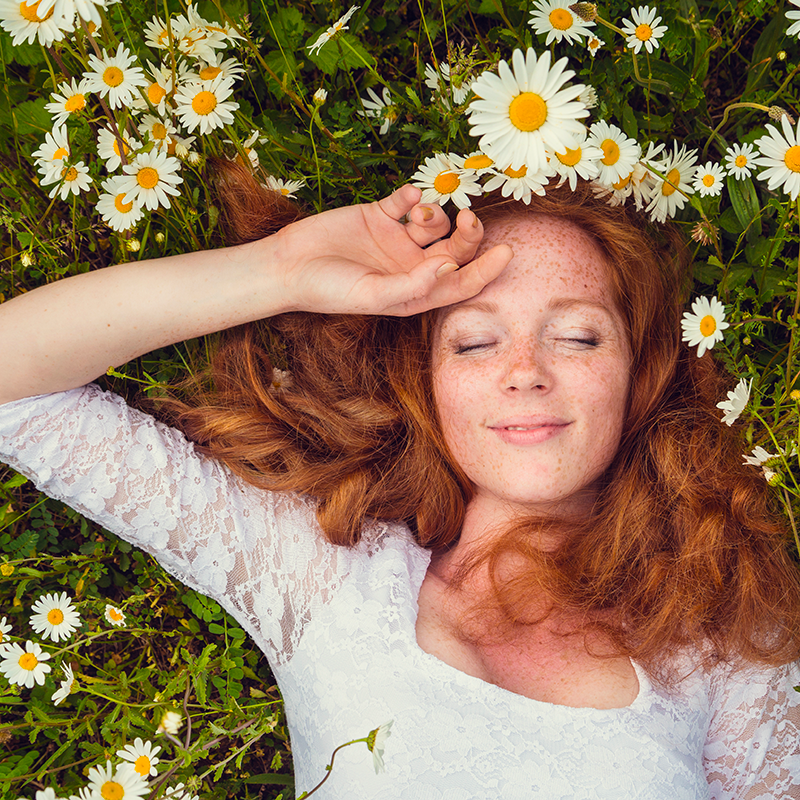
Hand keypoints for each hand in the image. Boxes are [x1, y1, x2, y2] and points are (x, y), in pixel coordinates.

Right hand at [272, 184, 512, 315]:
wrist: (289, 266)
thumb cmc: (330, 290)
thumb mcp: (373, 295)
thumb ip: (414, 284)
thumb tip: (451, 268)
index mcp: (416, 292)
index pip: (461, 283)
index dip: (486, 270)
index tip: (507, 252)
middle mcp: (412, 266)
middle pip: (456, 249)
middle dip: (469, 234)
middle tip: (470, 218)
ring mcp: (397, 240)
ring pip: (436, 222)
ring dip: (436, 213)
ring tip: (420, 214)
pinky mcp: (380, 215)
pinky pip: (407, 201)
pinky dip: (412, 196)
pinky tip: (404, 199)